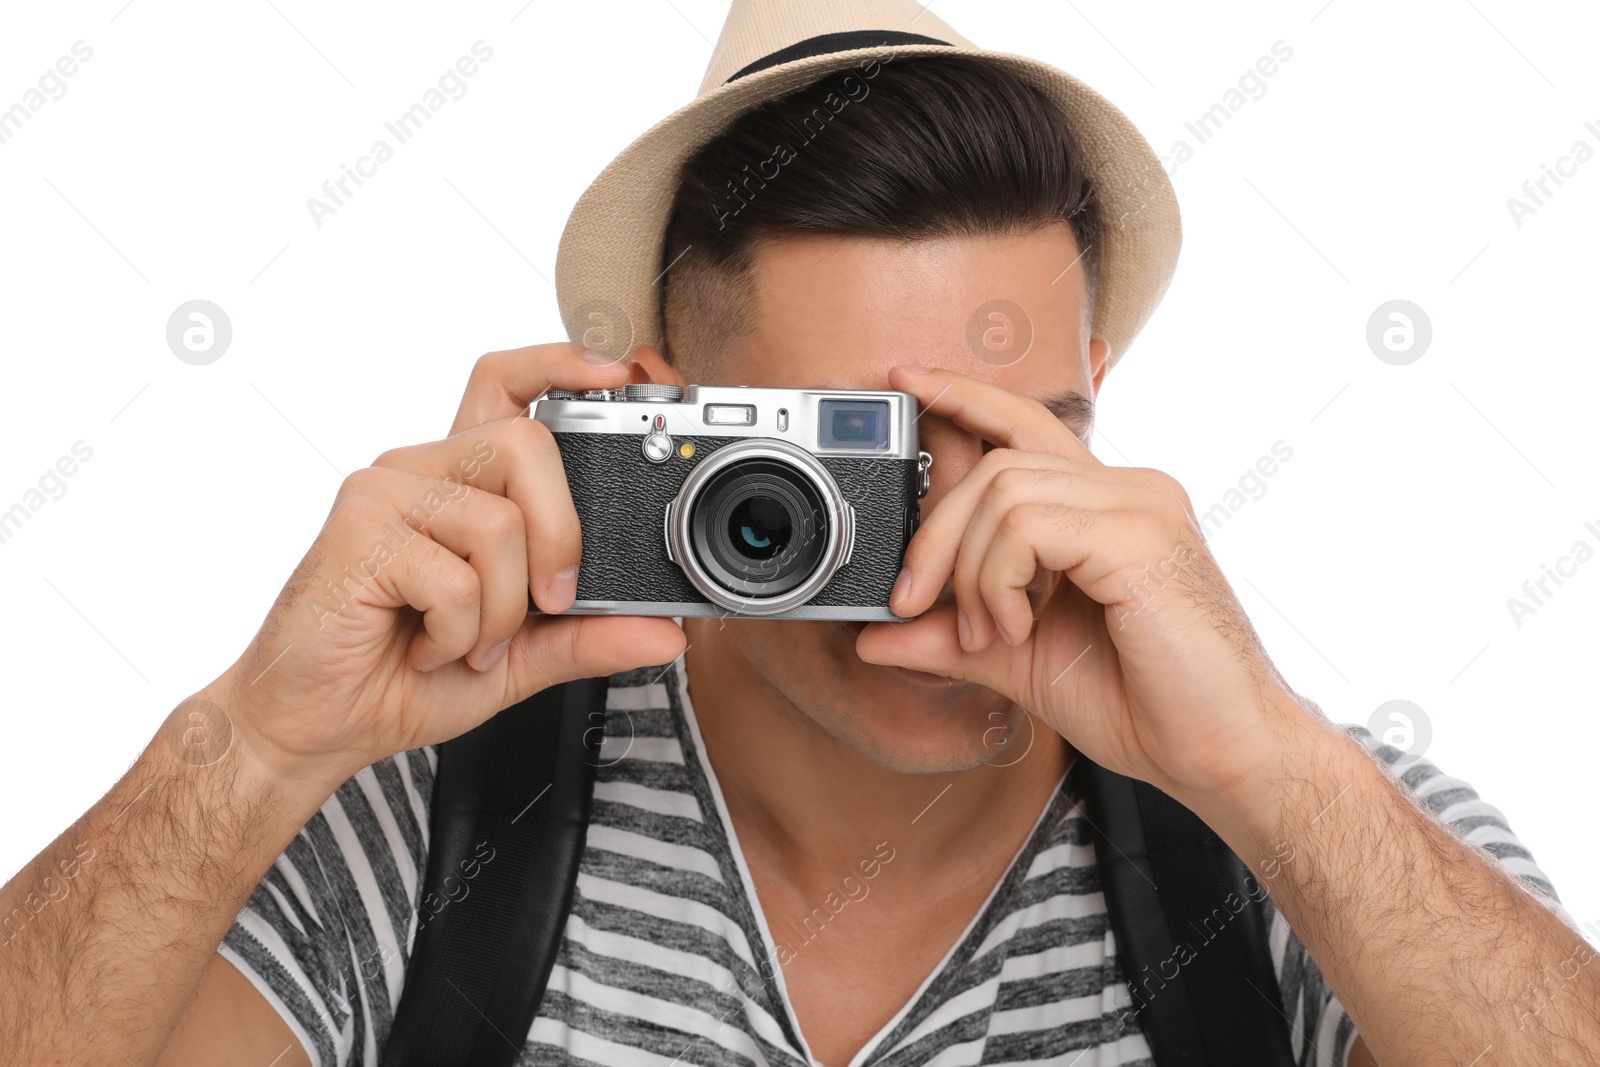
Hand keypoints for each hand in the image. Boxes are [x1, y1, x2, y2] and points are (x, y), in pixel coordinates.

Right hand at [210, 343, 686, 786]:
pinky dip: (459, 633)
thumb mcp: (522, 658)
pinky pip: (457, 576)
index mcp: (461, 484)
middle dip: (562, 536)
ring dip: (502, 611)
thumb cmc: (403, 676)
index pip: (507, 384)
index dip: (563, 363)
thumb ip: (590, 635)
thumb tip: (668, 630)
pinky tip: (425, 647)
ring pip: (500, 523)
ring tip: (467, 641)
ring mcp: (386, 493)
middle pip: (527, 444)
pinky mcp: (359, 530)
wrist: (317, 726)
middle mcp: (423, 471)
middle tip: (549, 604)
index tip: (621, 373)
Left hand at [856, 366, 1300, 801]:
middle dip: (936, 536)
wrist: (1223, 754)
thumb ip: (952, 638)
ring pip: (1005, 491)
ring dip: (972, 572)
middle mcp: (1128, 490)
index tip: (909, 385)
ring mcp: (1139, 505)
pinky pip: (1029, 524)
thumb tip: (875, 636)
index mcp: (1106, 506)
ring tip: (991, 633)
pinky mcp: (1142, 534)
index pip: (1026, 424)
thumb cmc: (1148, 706)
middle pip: (995, 465)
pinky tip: (1017, 627)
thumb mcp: (1022, 664)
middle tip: (916, 605)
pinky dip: (1000, 579)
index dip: (964, 397)